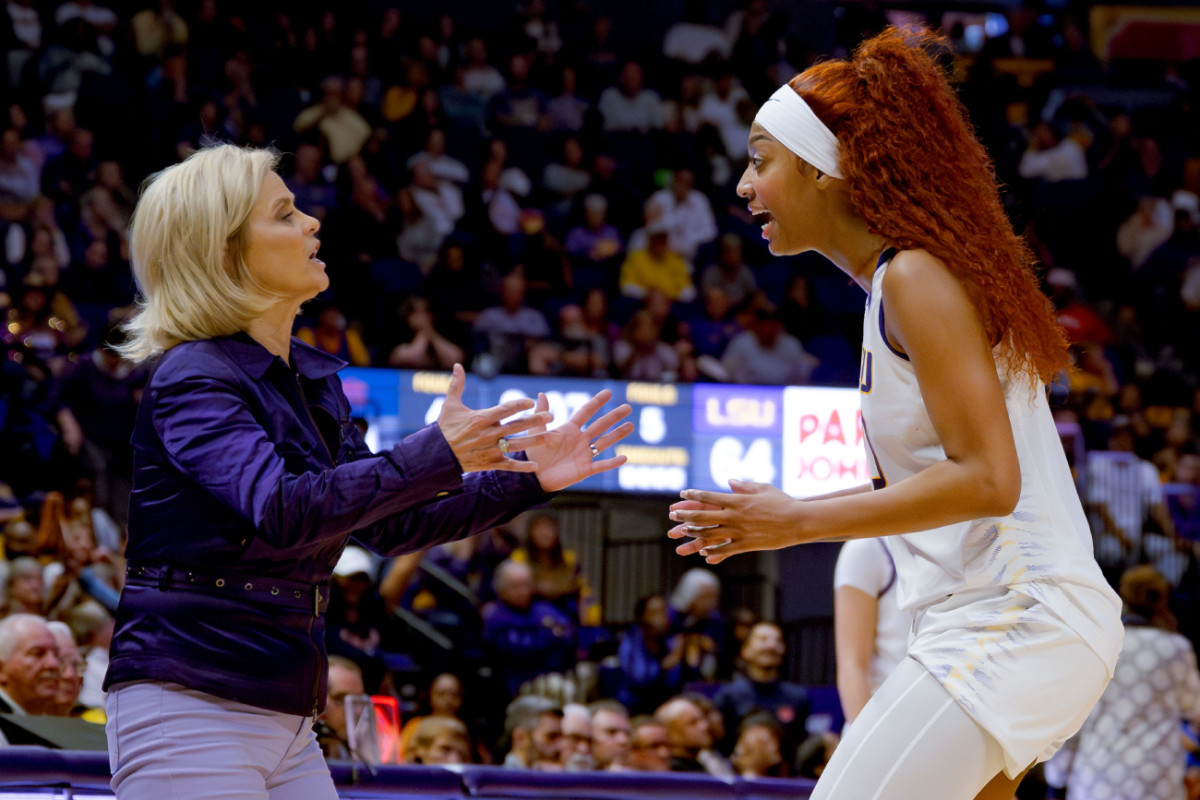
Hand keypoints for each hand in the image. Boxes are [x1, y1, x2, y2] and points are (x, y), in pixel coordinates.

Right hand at [437, 364, 552, 472]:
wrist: (436, 455)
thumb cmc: (444, 428)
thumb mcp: (450, 405)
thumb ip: (457, 385)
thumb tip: (458, 365)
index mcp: (480, 419)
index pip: (503, 410)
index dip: (518, 405)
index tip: (531, 401)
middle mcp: (488, 434)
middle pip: (516, 426)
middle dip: (535, 420)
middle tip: (552, 416)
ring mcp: (489, 450)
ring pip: (516, 445)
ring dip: (535, 441)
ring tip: (552, 437)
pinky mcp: (489, 463)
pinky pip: (508, 465)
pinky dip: (521, 466)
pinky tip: (536, 466)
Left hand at [520, 389, 633, 491]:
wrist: (534, 477)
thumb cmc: (534, 454)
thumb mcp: (537, 433)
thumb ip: (541, 415)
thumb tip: (541, 394)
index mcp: (569, 430)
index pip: (586, 412)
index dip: (596, 402)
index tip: (608, 392)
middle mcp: (580, 440)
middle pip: (600, 425)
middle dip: (613, 416)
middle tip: (627, 407)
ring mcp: (584, 454)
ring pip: (604, 442)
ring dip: (617, 434)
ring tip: (630, 425)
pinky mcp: (585, 469)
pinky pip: (601, 465)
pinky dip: (612, 463)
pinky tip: (624, 458)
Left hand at [667, 480, 803, 563]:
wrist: (799, 521)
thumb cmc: (783, 502)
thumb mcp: (763, 488)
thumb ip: (744, 485)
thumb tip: (729, 482)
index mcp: (738, 500)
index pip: (709, 497)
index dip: (694, 496)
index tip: (682, 494)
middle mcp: (735, 516)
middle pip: (704, 515)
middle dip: (685, 515)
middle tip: (672, 516)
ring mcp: (740, 531)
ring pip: (711, 533)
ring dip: (694, 533)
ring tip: (683, 532)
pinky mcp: (747, 544)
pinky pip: (726, 549)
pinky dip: (714, 551)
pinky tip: (703, 553)